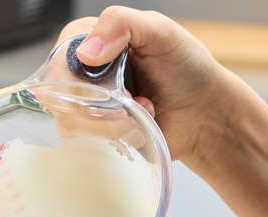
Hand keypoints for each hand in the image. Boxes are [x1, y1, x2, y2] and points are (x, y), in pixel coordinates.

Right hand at [52, 7, 238, 169]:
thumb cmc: (187, 67)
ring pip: (71, 120)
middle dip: (96, 101)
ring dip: (109, 120)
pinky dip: (114, 136)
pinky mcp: (99, 134)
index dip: (74, 73)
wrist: (207, 113)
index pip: (61, 55)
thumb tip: (85, 53)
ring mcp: (90, 105)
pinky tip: (137, 128)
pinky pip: (87, 141)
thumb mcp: (159, 30)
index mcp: (94, 39)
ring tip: (141, 111)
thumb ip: (120, 24)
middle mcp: (85, 72)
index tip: (106, 83)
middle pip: (60, 92)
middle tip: (128, 100)